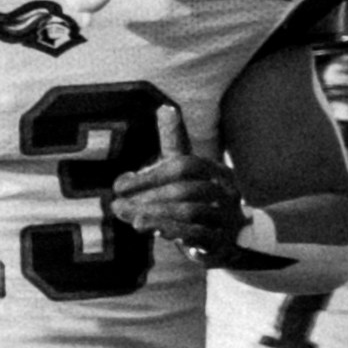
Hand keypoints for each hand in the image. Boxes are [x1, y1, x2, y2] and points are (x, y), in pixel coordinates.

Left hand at [105, 125, 242, 262]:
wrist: (230, 237)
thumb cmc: (199, 196)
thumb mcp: (186, 170)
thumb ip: (174, 142)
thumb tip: (165, 107)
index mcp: (215, 170)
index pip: (184, 165)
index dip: (150, 175)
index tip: (119, 185)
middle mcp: (225, 191)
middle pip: (186, 190)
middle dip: (148, 197)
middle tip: (118, 205)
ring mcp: (226, 217)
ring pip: (191, 212)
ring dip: (157, 215)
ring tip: (131, 218)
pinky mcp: (221, 241)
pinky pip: (198, 235)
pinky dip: (173, 231)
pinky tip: (152, 229)